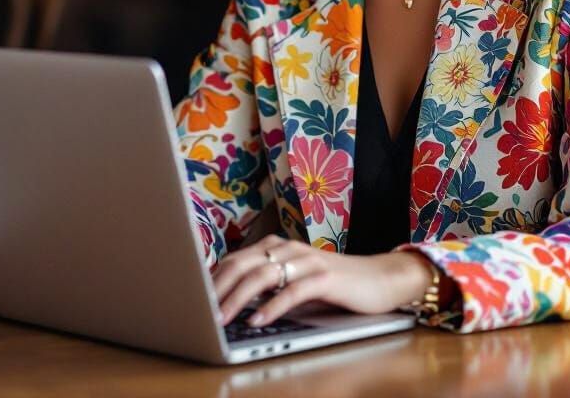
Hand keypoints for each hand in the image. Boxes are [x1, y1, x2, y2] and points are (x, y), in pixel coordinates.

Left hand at [212, 234, 433, 326]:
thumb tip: (226, 302)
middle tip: (196, 312)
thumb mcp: (294, 282)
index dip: (210, 279)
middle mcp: (289, 249)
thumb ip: (266, 285)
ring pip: (262, 275)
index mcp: (278, 248)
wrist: (380, 279)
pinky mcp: (326, 277)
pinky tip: (257, 321)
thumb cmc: (333, 284)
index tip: (190, 299)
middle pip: (243, 264)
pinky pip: (293, 291)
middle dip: (216, 289)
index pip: (235, 259)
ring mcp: (307, 261)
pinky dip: (271, 307)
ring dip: (237, 298)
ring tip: (219, 319)